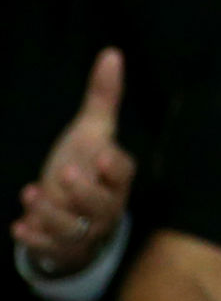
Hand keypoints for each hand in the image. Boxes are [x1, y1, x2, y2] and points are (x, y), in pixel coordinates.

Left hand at [10, 50, 129, 279]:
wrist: (75, 215)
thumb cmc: (85, 167)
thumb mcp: (91, 132)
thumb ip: (103, 97)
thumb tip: (111, 53)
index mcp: (117, 178)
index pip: (123, 173)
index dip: (114, 167)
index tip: (101, 155)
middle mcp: (106, 206)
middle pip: (102, 204)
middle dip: (83, 191)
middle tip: (64, 173)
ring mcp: (84, 229)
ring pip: (74, 228)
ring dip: (51, 214)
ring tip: (30, 195)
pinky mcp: (61, 247)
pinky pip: (50, 247)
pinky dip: (34, 240)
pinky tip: (17, 227)